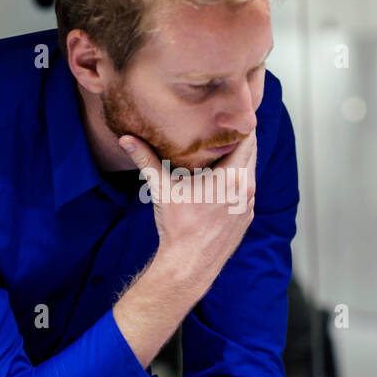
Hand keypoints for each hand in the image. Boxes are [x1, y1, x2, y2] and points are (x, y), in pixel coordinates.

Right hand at [119, 131, 256, 287]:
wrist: (189, 265)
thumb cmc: (178, 227)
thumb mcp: (162, 189)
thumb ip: (146, 160)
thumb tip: (125, 139)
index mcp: (232, 177)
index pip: (247, 138)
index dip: (240, 122)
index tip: (229, 111)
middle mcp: (247, 189)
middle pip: (251, 151)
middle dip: (238, 137)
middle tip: (223, 123)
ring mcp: (249, 204)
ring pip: (250, 170)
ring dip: (239, 158)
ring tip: (222, 146)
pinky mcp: (246, 216)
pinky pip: (247, 189)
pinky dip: (238, 178)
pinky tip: (222, 176)